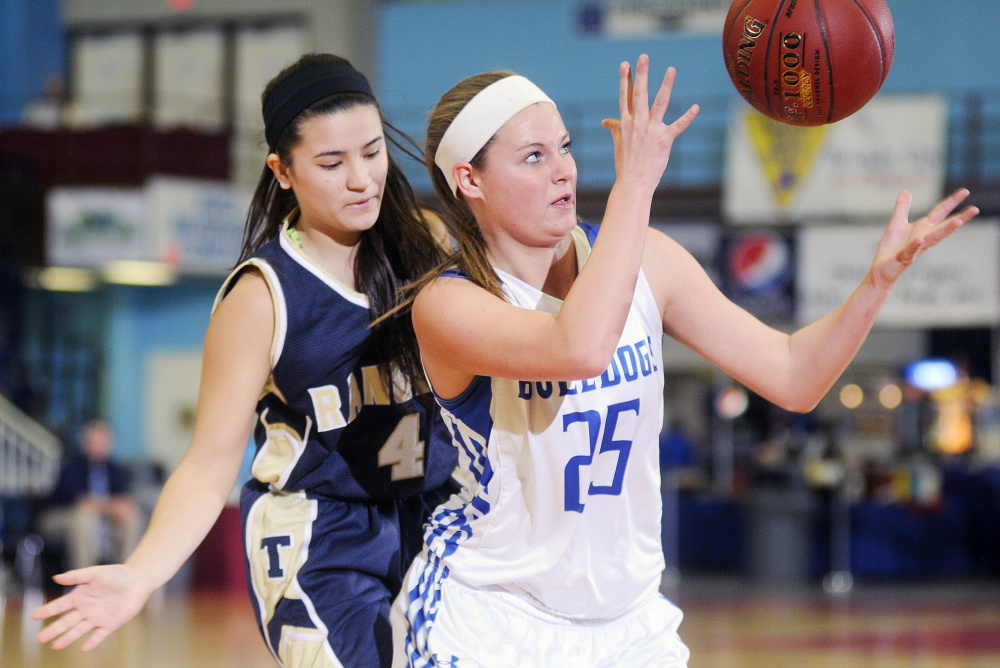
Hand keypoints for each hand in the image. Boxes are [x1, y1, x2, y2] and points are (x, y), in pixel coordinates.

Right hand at [33, 564, 153, 650]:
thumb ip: (77, 576)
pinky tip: (84, 648)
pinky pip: (99, 635)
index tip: (34, 616)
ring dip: (68, 638)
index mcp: (79, 597)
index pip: (60, 605)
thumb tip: (56, 577)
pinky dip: (92, 642)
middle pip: (66, 621)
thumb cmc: (117, 574)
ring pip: (79, 630)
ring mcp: (97, 618)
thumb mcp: (96, 573)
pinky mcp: (110, 624)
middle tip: (40, 639)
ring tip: (56, 646)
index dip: (48, 610)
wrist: (138, 580)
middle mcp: (85, 610)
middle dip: (54, 630)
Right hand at [601, 55, 699, 192]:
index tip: (625, 64)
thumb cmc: (625, 164)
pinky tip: (696, 107)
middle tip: (643, 57)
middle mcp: (637, 124)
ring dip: (666, 85)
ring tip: (671, 70)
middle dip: (641, 74)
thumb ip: (614, 128)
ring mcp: (651, 131)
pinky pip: (678, 126)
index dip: (625, 79)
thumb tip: (605, 121)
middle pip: (639, 94)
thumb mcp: (618, 143)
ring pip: (659, 103)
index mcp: (626, 123)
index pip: (625, 97)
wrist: (632, 183)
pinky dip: (688, 117)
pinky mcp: (664, 140)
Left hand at [870, 188, 979, 290]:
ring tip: (958, 222)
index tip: (966, 191)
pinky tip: (920, 239)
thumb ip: (902, 208)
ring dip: (945, 231)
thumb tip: (906, 190)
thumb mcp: (896, 223)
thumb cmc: (891, 248)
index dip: (952, 202)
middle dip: (959, 218)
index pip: (940, 213)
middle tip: (975, 209)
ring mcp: (915, 248)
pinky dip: (915, 245)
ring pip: (933, 239)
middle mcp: (923, 238)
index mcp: (922, 228)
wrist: (881, 269)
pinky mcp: (903, 257)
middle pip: (943, 226)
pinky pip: (910, 251)